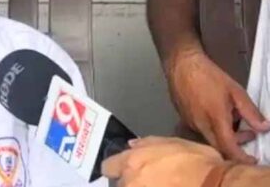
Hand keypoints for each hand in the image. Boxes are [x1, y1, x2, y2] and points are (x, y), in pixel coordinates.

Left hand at [102, 137, 223, 186]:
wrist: (217, 185)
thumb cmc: (197, 162)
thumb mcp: (173, 142)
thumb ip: (147, 143)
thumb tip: (131, 145)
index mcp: (131, 161)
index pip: (108, 167)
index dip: (116, 169)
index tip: (123, 172)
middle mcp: (130, 182)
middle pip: (121, 185)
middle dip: (131, 183)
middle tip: (149, 182)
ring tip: (161, 185)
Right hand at [167, 51, 269, 162]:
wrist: (181, 64)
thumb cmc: (208, 75)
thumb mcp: (235, 91)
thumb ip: (250, 111)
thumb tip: (264, 127)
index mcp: (215, 119)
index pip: (229, 147)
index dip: (242, 158)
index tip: (252, 160)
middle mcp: (200, 125)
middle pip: (219, 147)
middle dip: (236, 146)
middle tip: (250, 135)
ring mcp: (190, 122)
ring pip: (209, 138)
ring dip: (224, 135)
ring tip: (235, 119)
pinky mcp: (183, 118)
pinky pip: (201, 129)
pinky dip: (213, 128)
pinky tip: (216, 113)